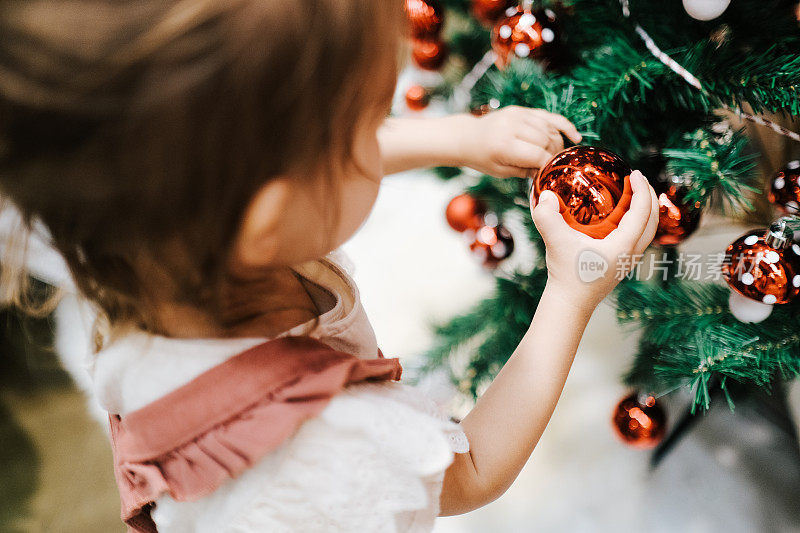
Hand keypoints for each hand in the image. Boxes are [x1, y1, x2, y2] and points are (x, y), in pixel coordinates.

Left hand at [458, 106, 581, 178]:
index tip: (551, 174)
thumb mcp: (501, 171)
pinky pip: (548, 116)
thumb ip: (525, 171)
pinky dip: (563, 125)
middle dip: (554, 155)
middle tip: (554, 166)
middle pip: (546, 141)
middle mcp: (512, 126)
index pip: (537, 156)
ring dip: (558, 143)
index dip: (548, 166)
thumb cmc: (483, 158)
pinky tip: (574, 136)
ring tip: (558, 155)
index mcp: (505, 145)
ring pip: (550, 129)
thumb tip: (548, 173)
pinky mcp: (522, 110)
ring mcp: (518, 115)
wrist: (468, 137)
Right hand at [530, 170, 658, 308]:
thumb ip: (548, 217)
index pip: (642, 211)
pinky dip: (634, 222)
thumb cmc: (566, 275)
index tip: (635, 173)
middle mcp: (632, 252)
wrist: (570, 304)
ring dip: (644, 210)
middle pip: (653, 220)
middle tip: (638, 180)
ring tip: (631, 195)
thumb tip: (545, 195)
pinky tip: (616, 217)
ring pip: (647, 230)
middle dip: (649, 197)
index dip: (642, 189)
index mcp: (624, 245)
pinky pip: (636, 237)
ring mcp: (629, 260)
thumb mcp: (556, 242)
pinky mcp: (621, 264)